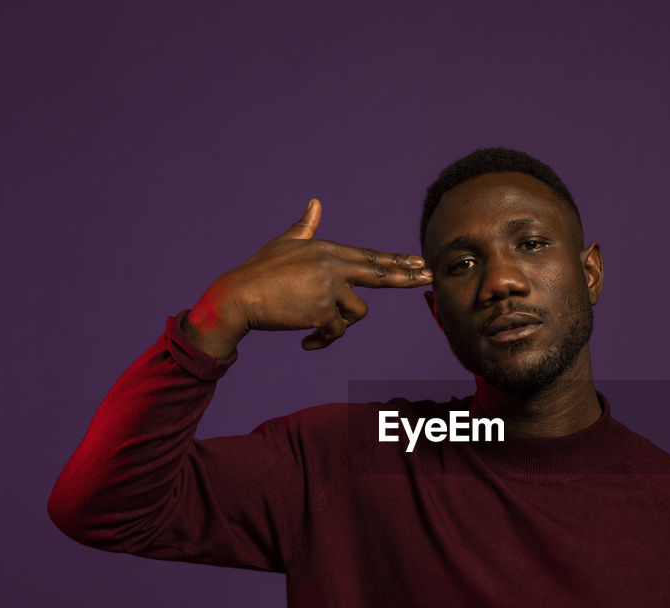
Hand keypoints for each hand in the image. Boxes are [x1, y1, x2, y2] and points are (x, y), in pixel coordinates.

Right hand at [184, 199, 431, 357]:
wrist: (237, 296)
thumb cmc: (259, 272)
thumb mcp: (285, 244)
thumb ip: (305, 226)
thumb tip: (316, 202)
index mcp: (326, 250)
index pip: (370, 256)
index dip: (397, 260)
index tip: (420, 261)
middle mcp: (332, 265)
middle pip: (379, 274)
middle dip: (407, 277)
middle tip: (432, 277)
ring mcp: (329, 287)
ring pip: (356, 313)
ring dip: (338, 325)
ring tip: (315, 327)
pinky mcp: (323, 310)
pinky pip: (336, 332)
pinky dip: (323, 341)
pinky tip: (307, 344)